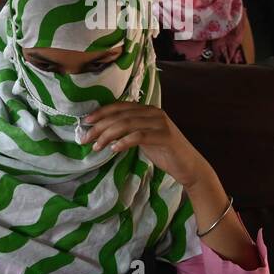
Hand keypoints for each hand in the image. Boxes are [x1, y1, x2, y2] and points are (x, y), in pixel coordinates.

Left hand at [81, 102, 209, 186]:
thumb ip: (129, 131)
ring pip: (127, 124)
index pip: (120, 106)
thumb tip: (103, 132)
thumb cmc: (164, 152)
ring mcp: (160, 123)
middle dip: (100, 126)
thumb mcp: (144, 138)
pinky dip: (124, 141)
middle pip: (120, 115)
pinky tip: (114, 149)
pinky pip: (139, 136)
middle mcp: (154, 112)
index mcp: (148, 110)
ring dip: (108, 135)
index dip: (101, 112)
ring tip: (96, 146)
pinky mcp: (164, 136)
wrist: (188, 166)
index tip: (85, 122)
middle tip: (85, 138)